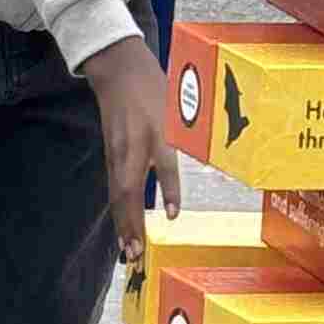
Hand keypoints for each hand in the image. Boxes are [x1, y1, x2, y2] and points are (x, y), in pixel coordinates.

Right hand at [78, 32, 179, 261]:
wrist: (117, 71)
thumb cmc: (151, 88)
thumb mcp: (176, 106)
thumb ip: (187, 134)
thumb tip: (213, 162)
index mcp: (154, 131)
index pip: (164, 163)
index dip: (170, 189)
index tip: (173, 216)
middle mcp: (132, 146)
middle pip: (128, 189)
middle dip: (132, 222)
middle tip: (137, 251)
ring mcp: (117, 153)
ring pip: (118, 195)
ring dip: (123, 225)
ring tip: (129, 252)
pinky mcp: (111, 157)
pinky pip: (114, 190)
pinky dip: (119, 213)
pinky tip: (124, 232)